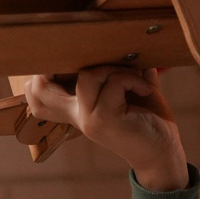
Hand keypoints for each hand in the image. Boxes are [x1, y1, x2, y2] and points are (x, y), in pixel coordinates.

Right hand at [21, 66, 187, 190]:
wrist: (163, 154)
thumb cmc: (149, 121)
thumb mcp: (131, 92)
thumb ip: (122, 71)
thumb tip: (124, 45)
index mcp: (78, 109)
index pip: (38, 97)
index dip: (36, 76)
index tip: (67, 60)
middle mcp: (78, 115)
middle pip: (42, 85)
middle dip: (63, 62)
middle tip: (96, 60)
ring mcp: (88, 118)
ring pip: (88, 75)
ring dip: (115, 70)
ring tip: (134, 80)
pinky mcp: (104, 118)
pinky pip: (114, 82)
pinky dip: (133, 79)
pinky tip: (145, 90)